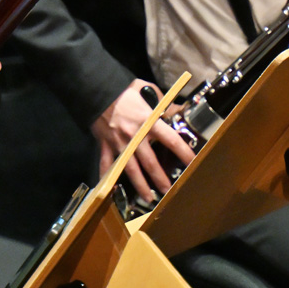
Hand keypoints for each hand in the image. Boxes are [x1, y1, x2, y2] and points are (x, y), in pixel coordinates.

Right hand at [91, 80, 196, 202]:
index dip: (183, 152)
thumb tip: (176, 109)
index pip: (170, 139)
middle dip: (160, 178)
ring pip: (130, 168)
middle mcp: (134, 135)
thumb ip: (161, 101)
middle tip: (168, 191)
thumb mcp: (145, 89)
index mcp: (148, 121)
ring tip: (148, 197)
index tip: (193, 163)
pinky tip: (111, 188)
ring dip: (139, 184)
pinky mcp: (105, 144)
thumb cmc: (123, 90)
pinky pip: (106, 163)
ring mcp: (118, 142)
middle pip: (150, 162)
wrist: (95, 89)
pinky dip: (107, 176)